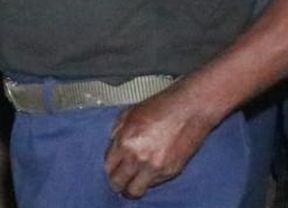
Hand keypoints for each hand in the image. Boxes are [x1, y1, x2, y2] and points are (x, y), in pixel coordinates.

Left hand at [104, 83, 217, 197]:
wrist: (189, 110)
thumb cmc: (161, 107)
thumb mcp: (129, 114)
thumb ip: (117, 132)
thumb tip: (112, 147)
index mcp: (125, 142)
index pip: (108, 167)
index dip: (108, 169)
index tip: (110, 170)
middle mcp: (139, 158)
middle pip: (119, 183)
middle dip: (116, 183)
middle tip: (117, 182)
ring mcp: (156, 167)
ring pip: (136, 190)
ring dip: (132, 187)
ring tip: (132, 182)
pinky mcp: (171, 172)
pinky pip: (153, 184)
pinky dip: (149, 181)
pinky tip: (148, 171)